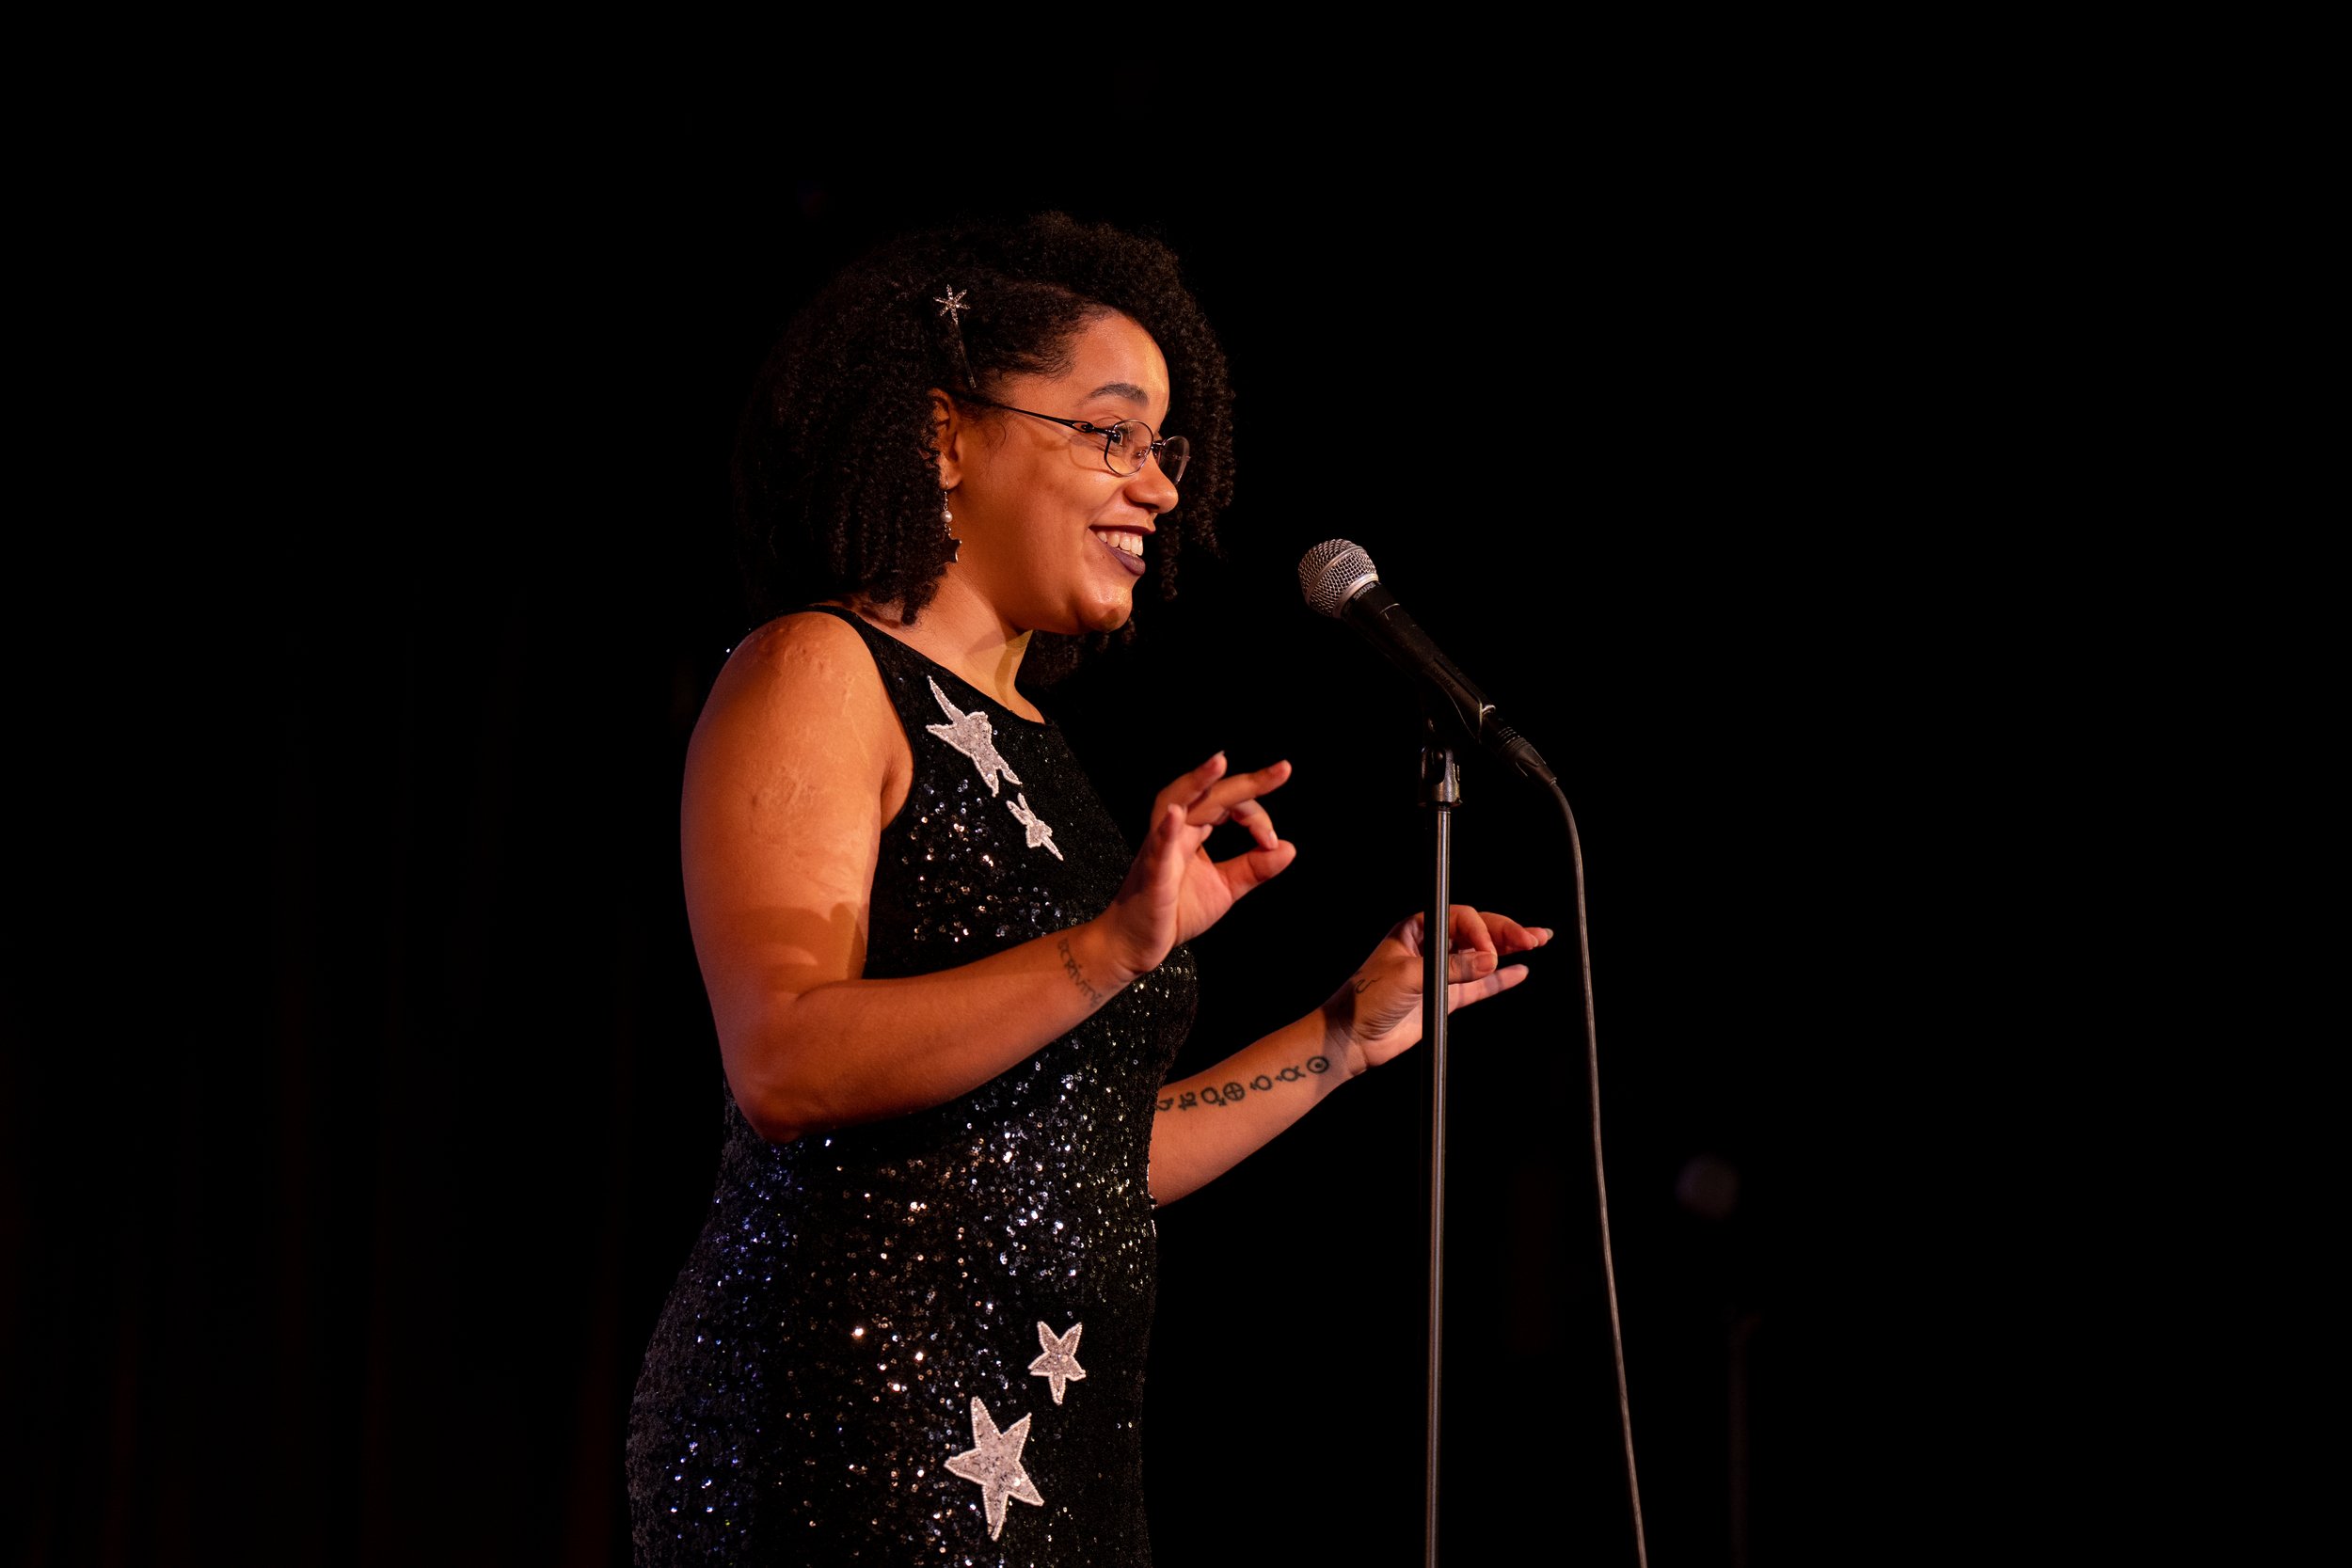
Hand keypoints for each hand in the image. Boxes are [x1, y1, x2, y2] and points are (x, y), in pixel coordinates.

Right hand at [1100, 752, 1296, 978]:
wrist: (1135, 943)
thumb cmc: (1173, 912)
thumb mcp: (1224, 889)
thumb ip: (1253, 868)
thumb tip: (1289, 848)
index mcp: (1193, 831)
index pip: (1230, 805)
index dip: (1258, 818)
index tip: (1272, 842)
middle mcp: (1176, 832)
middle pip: (1210, 795)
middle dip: (1247, 782)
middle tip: (1283, 770)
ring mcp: (1160, 849)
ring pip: (1176, 802)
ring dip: (1197, 781)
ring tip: (1220, 762)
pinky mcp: (1151, 874)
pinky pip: (1157, 847)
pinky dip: (1167, 830)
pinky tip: (1178, 814)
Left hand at [1322, 905, 1550, 1075]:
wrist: (1353, 1038)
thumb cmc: (1366, 999)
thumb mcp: (1408, 976)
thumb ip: (1451, 968)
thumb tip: (1490, 960)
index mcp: (1416, 930)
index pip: (1460, 918)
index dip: (1482, 930)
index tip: (1492, 952)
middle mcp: (1431, 947)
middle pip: (1477, 932)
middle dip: (1506, 932)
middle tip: (1534, 937)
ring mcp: (1441, 972)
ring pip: (1483, 955)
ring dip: (1509, 949)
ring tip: (1538, 941)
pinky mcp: (1446, 997)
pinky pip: (1480, 985)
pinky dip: (1501, 978)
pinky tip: (1521, 970)